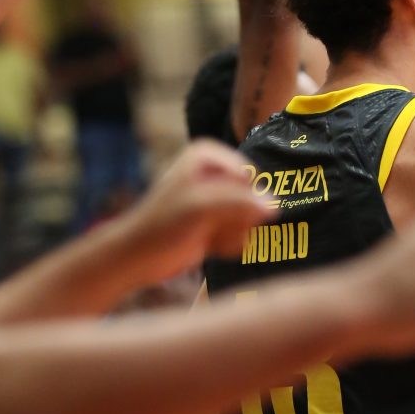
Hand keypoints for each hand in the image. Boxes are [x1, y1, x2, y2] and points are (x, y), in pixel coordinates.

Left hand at [125, 140, 275, 277]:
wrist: (139, 257)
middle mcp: (216, 173)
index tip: (215, 211)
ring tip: (209, 237)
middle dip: (237, 219)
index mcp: (209, 156)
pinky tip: (210, 247)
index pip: (249, 177)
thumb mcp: (200, 207)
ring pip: (250, 219)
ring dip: (233, 234)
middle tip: (211, 226)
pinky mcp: (219, 222)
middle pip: (254, 199)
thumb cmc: (163, 226)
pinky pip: (243, 234)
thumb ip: (239, 203)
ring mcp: (218, 200)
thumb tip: (275, 206)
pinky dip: (229, 245)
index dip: (239, 199)